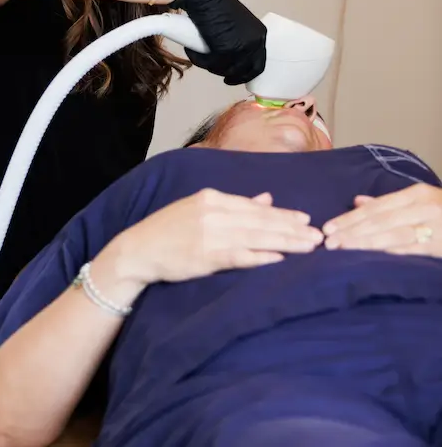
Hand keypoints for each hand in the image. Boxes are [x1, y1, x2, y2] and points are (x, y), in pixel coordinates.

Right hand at [109, 189, 322, 286]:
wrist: (139, 249)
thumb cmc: (170, 230)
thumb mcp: (200, 208)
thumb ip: (235, 204)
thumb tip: (266, 199)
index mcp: (213, 198)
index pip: (256, 207)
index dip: (283, 215)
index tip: (306, 220)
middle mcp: (214, 212)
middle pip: (261, 221)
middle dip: (292, 228)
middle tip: (318, 235)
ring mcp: (210, 234)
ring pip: (256, 237)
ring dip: (285, 242)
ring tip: (308, 246)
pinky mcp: (205, 256)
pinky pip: (239, 256)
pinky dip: (260, 257)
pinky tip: (279, 259)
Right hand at [167, 0, 266, 84]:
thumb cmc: (217, 5)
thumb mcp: (236, 24)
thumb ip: (238, 38)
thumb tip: (231, 53)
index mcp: (260, 35)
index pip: (258, 63)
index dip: (246, 72)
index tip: (234, 74)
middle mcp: (255, 43)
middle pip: (245, 71)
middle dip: (232, 76)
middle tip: (222, 76)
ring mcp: (242, 48)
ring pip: (226, 70)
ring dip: (211, 67)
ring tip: (199, 55)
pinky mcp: (225, 51)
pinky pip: (211, 64)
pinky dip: (200, 61)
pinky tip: (191, 52)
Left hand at [322, 183, 441, 255]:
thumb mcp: (421, 202)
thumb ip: (390, 204)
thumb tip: (357, 202)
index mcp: (416, 194)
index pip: (376, 207)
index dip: (351, 217)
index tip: (329, 227)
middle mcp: (424, 206)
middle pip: (380, 219)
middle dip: (352, 231)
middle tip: (329, 242)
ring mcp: (435, 225)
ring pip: (392, 233)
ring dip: (365, 242)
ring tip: (343, 249)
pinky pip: (413, 249)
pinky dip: (391, 252)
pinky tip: (373, 258)